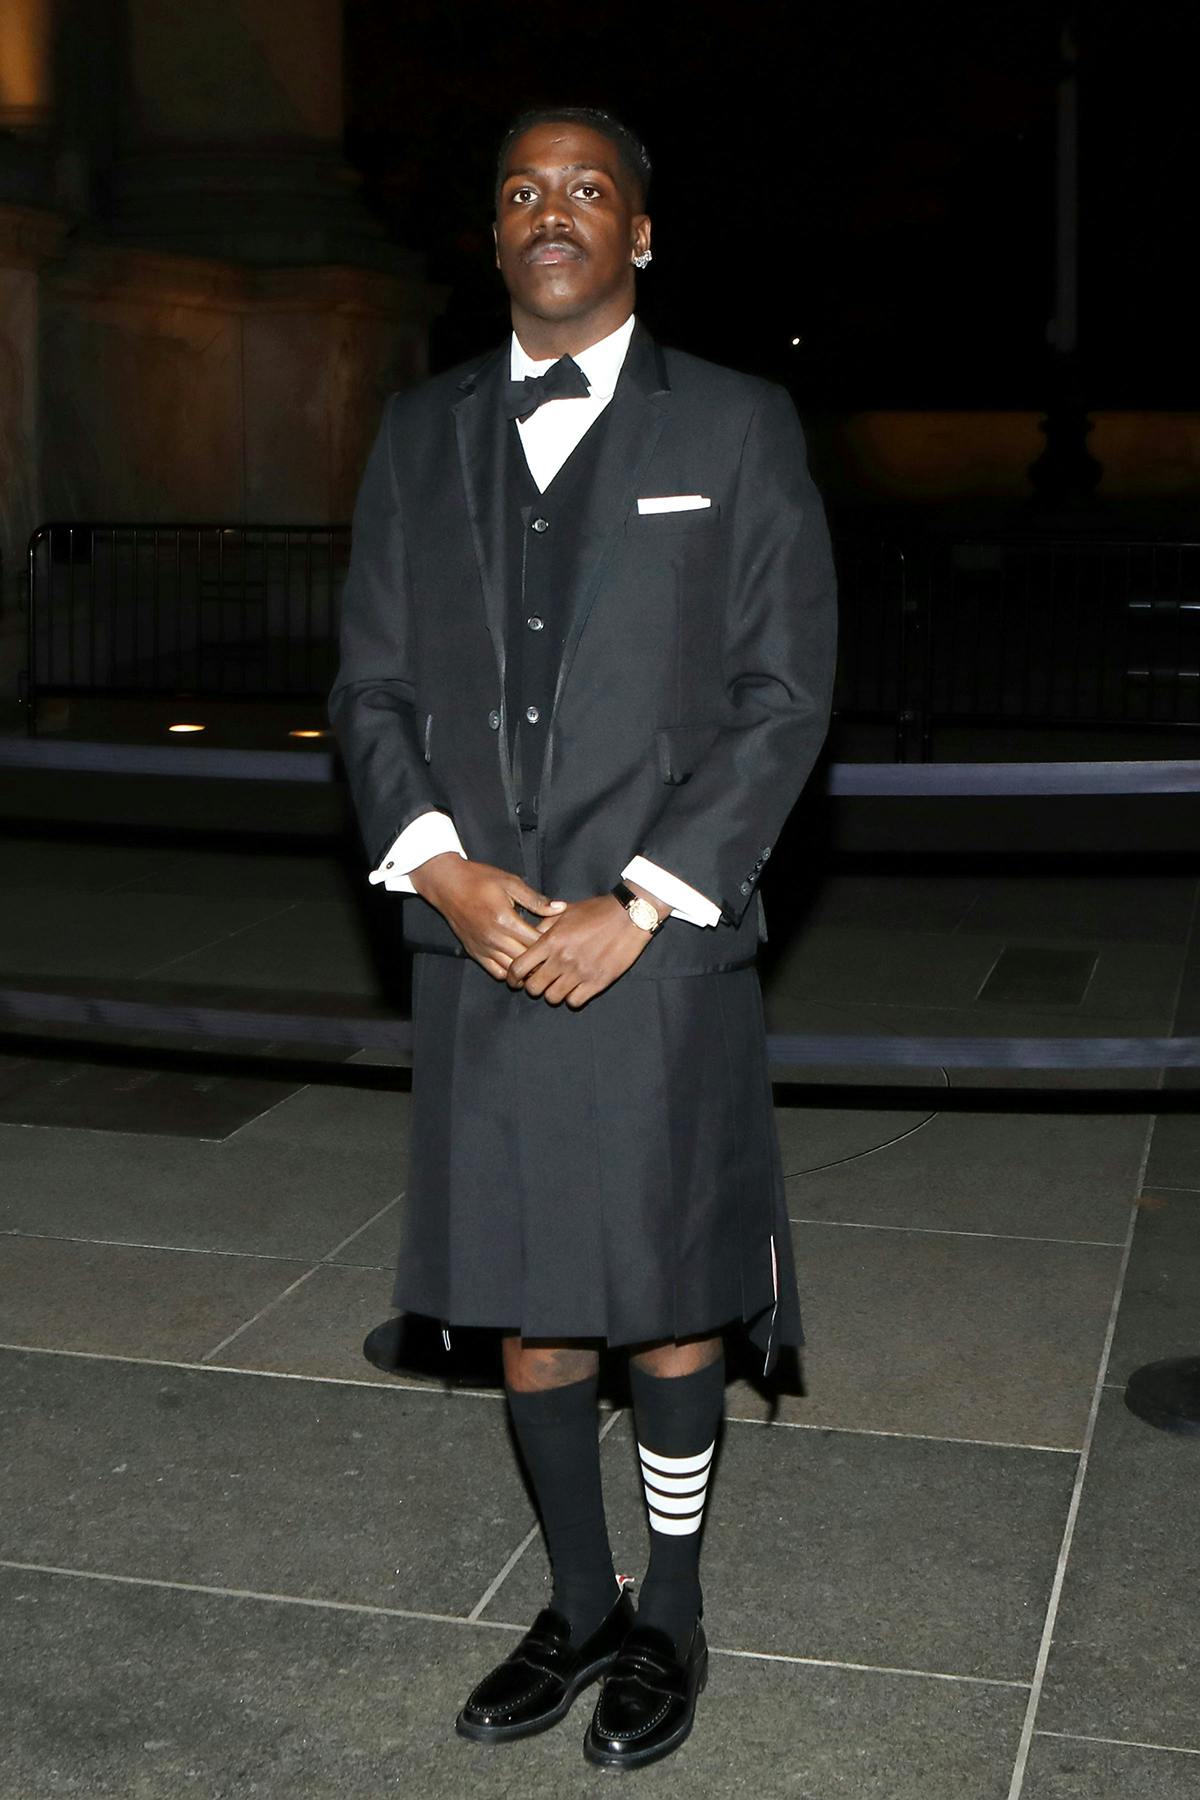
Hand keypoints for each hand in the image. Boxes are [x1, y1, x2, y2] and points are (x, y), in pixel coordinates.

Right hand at [411, 853, 564, 978]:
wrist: (447, 885)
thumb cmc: (479, 880)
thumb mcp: (510, 882)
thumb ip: (536, 899)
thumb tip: (560, 908)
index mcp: (505, 920)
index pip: (536, 941)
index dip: (550, 942)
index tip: (559, 938)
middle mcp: (494, 938)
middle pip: (526, 959)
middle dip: (541, 958)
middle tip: (553, 954)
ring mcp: (483, 948)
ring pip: (512, 970)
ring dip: (526, 968)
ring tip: (538, 961)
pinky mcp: (475, 953)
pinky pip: (496, 972)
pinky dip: (509, 972)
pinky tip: (517, 962)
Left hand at [505, 893, 654, 1007]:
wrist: (630, 916)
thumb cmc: (597, 911)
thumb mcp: (565, 911)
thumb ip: (544, 925)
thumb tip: (528, 936)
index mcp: (551, 941)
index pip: (519, 967)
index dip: (513, 977)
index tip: (516, 979)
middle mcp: (562, 959)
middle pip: (533, 987)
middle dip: (533, 986)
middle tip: (540, 981)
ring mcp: (580, 972)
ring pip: (553, 998)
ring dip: (553, 992)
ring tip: (559, 984)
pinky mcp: (598, 982)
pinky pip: (574, 1001)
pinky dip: (572, 998)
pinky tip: (575, 988)